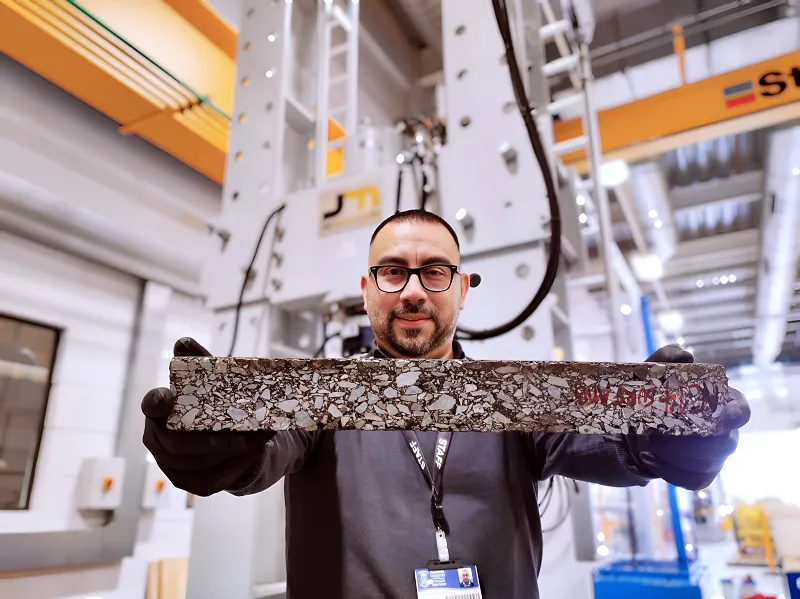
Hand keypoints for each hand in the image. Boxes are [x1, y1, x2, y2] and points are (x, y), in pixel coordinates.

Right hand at [142, 337, 274, 495]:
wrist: (232, 439)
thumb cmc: (214, 404)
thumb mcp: (211, 380)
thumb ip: (199, 360)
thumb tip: (184, 341)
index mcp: (160, 410)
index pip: (152, 405)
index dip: (157, 402)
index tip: (166, 396)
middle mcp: (158, 440)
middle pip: (177, 444)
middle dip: (210, 441)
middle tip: (242, 435)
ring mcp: (171, 465)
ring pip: (197, 465)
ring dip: (231, 454)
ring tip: (259, 440)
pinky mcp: (190, 484)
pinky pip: (212, 480)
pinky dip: (236, 467)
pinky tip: (254, 454)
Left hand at [630, 345, 750, 489]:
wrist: (639, 425)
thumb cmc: (656, 395)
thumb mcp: (656, 372)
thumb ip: (668, 358)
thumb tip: (685, 356)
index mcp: (723, 404)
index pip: (742, 412)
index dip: (733, 416)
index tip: (716, 416)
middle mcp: (725, 433)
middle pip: (725, 444)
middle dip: (693, 441)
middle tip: (659, 433)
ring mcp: (715, 457)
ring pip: (708, 464)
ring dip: (676, 456)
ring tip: (648, 444)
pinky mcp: (700, 475)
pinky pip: (693, 481)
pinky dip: (669, 472)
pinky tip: (649, 459)